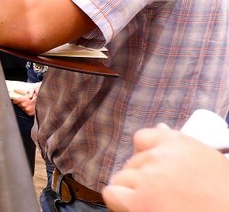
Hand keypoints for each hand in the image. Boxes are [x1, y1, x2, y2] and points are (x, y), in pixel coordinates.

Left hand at [11, 84, 38, 115]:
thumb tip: (15, 90)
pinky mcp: (30, 113)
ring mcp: (27, 110)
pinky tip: (31, 106)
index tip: (15, 98)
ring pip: (22, 108)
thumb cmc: (39, 94)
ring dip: (24, 106)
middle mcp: (24, 106)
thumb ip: (21, 91)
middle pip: (18, 104)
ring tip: (30, 102)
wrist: (47, 100)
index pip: (15, 100)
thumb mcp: (30, 90)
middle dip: (21, 102)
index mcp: (23, 100)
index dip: (15, 99)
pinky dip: (28, 109)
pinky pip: (26, 111)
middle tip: (26, 99)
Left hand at [102, 125, 228, 211]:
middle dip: (141, 180)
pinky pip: (112, 194)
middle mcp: (161, 156)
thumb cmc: (224, 198)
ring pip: (120, 178)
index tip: (154, 175)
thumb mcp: (208, 164)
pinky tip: (138, 211)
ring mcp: (148, 178)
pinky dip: (119, 204)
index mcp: (180, 143)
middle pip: (131, 163)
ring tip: (156, 206)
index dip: (144, 158)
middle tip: (162, 199)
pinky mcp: (139, 202)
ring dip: (131, 193)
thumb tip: (160, 127)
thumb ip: (181, 150)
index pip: (143, 139)